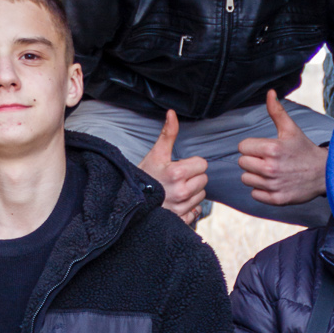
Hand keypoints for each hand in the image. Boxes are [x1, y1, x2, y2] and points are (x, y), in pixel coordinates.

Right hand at [140, 109, 207, 225]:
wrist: (129, 200)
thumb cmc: (143, 176)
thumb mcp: (156, 154)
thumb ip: (168, 134)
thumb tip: (172, 113)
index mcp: (177, 173)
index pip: (202, 164)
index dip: (192, 164)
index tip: (179, 167)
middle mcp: (181, 191)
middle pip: (204, 179)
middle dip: (193, 177)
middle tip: (176, 179)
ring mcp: (182, 207)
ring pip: (201, 195)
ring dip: (192, 192)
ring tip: (175, 190)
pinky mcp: (181, 219)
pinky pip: (196, 211)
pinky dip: (189, 208)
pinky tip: (177, 203)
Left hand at [238, 90, 327, 206]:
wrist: (324, 174)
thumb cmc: (304, 150)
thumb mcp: (291, 129)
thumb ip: (276, 112)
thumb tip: (269, 92)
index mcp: (272, 149)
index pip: (242, 147)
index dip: (252, 146)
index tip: (264, 148)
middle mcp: (270, 168)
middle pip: (242, 163)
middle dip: (252, 160)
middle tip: (268, 160)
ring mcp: (273, 185)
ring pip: (246, 179)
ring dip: (255, 175)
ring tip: (271, 171)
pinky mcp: (276, 199)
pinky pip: (254, 194)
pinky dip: (261, 190)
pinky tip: (274, 183)